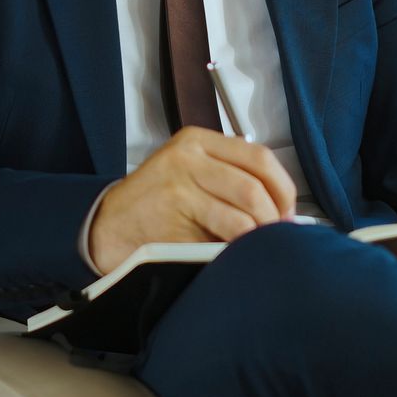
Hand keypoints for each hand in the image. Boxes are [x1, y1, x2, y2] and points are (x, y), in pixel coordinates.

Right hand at [86, 127, 298, 271]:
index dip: (283, 188)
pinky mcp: (171, 222)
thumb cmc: (156, 201)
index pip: (258, 157)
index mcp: (197, 140)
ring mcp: (178, 189)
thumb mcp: (189, 170)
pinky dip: (235, 252)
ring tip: (257, 248)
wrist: (107, 225)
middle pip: (253, 187)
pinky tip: (235, 256)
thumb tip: (283, 208)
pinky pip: (219, 241)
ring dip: (257, 238)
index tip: (288, 211)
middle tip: (277, 236)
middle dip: (273, 218)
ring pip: (240, 216)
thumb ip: (228, 175)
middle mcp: (187, 159)